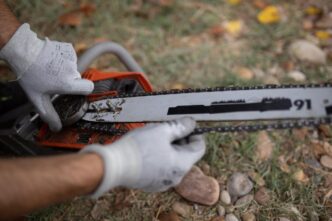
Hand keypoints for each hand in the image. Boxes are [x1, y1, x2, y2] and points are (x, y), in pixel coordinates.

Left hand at [0, 24, 93, 130]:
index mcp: (68, 84)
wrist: (24, 51)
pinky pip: (70, 57)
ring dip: (64, 69)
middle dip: (67, 79)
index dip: (83, 90)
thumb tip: (56, 128)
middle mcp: (72, 71)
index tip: (76, 91)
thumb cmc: (30, 75)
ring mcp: (71, 58)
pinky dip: (62, 58)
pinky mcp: (69, 48)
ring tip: (49, 68)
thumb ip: (49, 114)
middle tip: (52, 79)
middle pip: (77, 78)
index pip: (89, 88)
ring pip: (72, 67)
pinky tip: (51, 59)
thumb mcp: (37, 98)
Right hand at [81, 118, 205, 197]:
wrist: (114, 166)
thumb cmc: (139, 148)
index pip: (199, 148)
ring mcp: (163, 183)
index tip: (187, 125)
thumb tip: (191, 123)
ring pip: (173, 162)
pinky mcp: (151, 184)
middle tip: (168, 128)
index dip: (196, 134)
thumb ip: (179, 126)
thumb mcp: (161, 131)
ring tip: (156, 137)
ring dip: (169, 148)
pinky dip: (160, 158)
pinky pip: (161, 169)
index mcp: (182, 164)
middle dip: (180, 140)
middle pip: (186, 155)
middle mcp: (176, 177)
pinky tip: (148, 149)